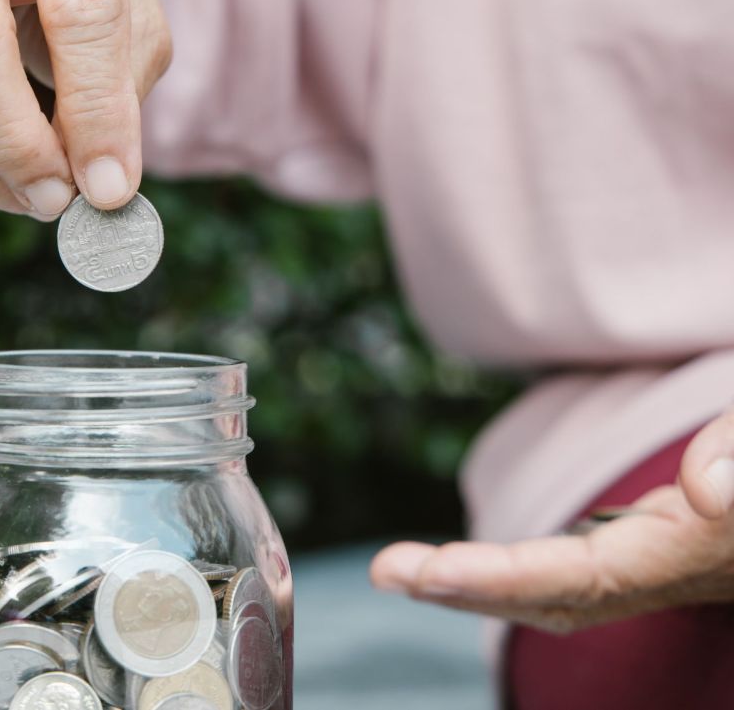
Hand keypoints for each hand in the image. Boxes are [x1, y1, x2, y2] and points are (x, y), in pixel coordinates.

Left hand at [370, 407, 733, 632]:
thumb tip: (710, 489)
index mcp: (698, 551)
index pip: (588, 576)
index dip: (505, 577)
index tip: (431, 571)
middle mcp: (677, 569)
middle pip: (561, 598)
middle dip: (471, 592)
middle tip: (387, 571)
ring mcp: (666, 563)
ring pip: (561, 592)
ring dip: (479, 585)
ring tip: (401, 569)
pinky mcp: (655, 546)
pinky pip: (573, 571)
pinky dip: (513, 571)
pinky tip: (461, 564)